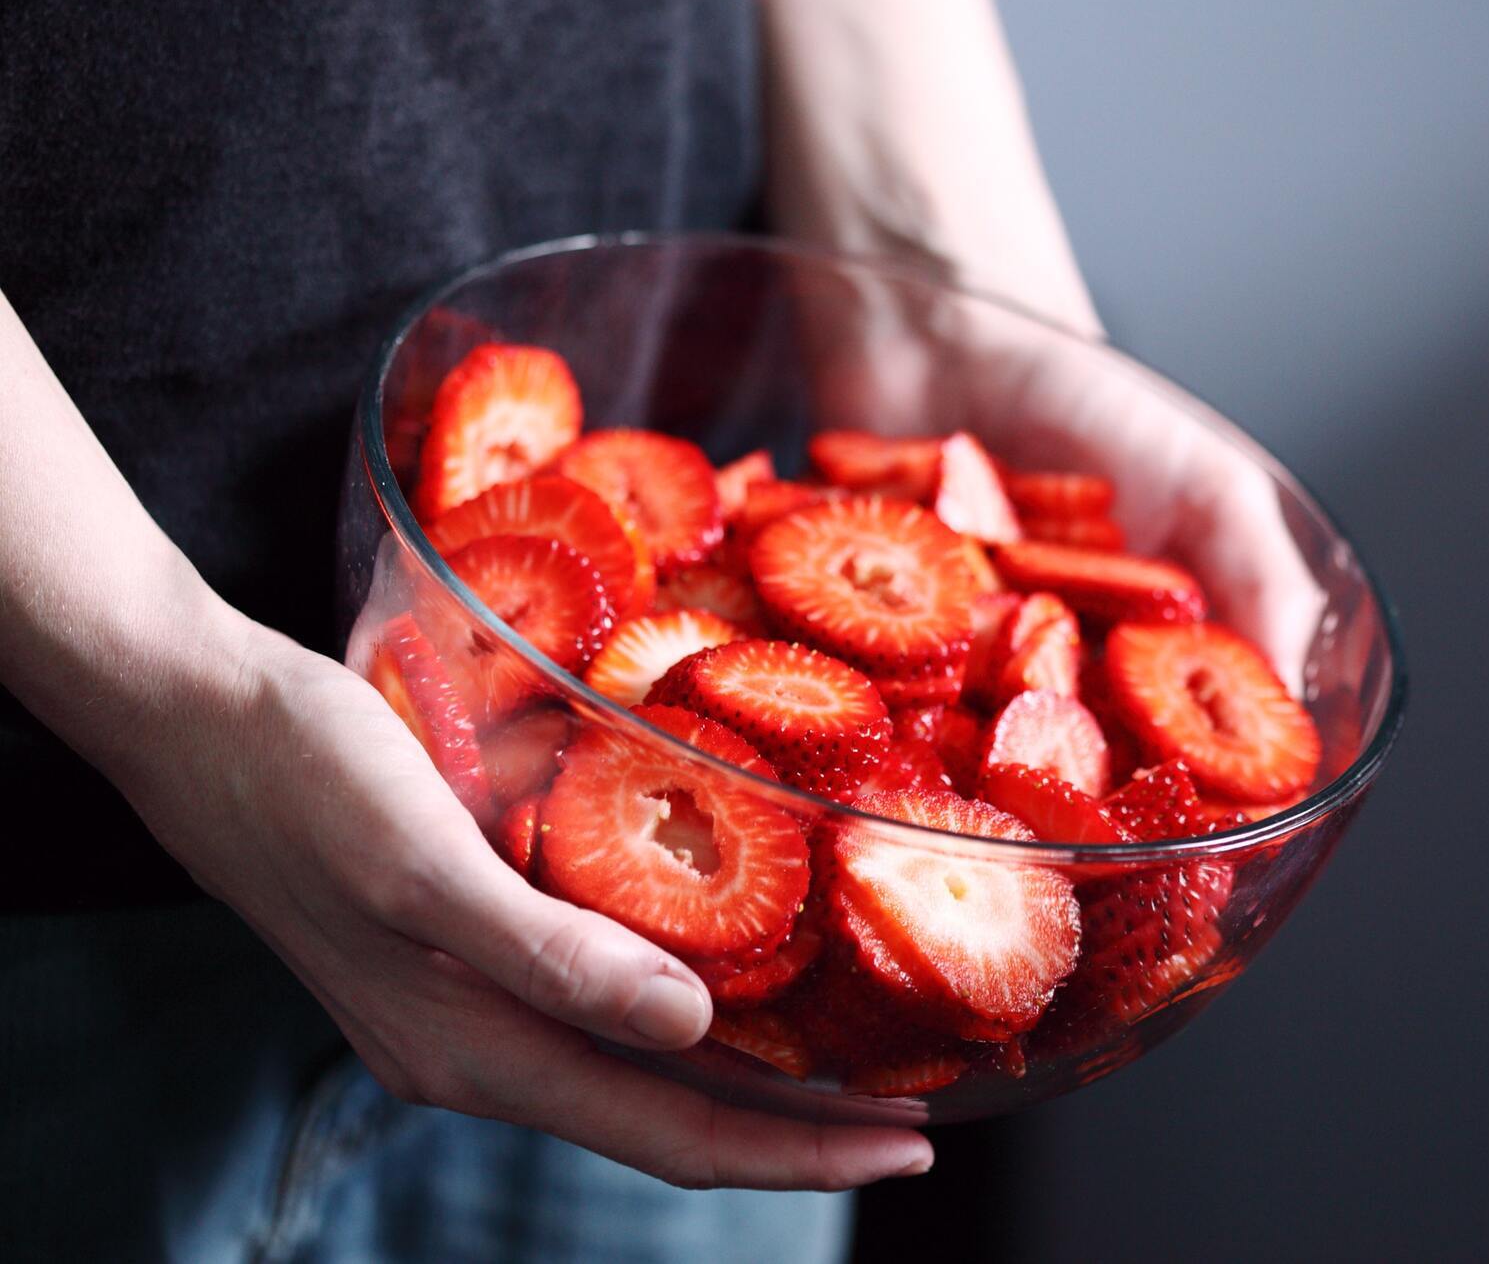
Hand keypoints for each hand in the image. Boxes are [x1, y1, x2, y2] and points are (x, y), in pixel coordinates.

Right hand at [118, 612, 931, 1190]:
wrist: (193, 717)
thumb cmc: (304, 772)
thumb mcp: (420, 862)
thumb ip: (548, 957)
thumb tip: (688, 1031)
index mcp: (472, 1049)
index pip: (669, 1133)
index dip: (795, 1152)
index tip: (908, 1144)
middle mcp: (475, 1050)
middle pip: (665, 1121)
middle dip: (794, 1132)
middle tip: (914, 1116)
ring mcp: (463, 1011)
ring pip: (633, 1076)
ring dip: (745, 1086)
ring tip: (848, 1063)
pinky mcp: (459, 958)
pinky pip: (594, 1017)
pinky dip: (679, 1020)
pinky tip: (726, 982)